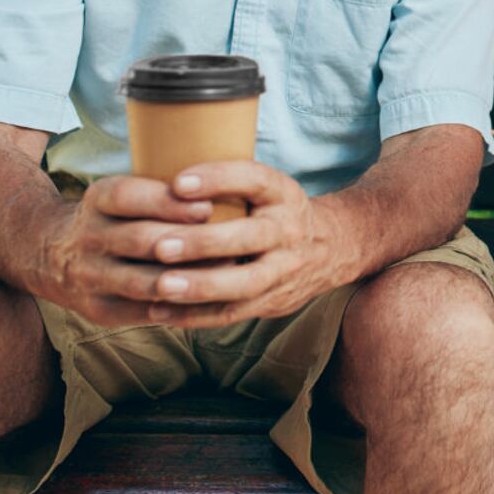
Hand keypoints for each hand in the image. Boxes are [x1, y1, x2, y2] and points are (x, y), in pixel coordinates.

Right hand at [41, 174, 214, 326]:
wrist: (54, 254)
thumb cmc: (116, 215)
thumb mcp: (126, 189)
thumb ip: (165, 188)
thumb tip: (229, 183)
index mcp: (99, 199)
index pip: (130, 197)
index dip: (169, 203)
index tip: (208, 206)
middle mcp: (89, 237)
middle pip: (140, 240)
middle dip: (185, 242)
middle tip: (228, 242)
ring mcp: (89, 276)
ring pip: (141, 281)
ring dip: (184, 278)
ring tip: (225, 272)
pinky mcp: (97, 309)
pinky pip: (139, 312)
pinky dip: (174, 307)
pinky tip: (206, 300)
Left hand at [135, 161, 341, 328]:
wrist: (332, 247)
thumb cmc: (278, 211)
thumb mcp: (269, 188)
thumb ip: (230, 185)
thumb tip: (165, 178)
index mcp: (283, 193)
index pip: (255, 179)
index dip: (218, 179)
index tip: (178, 183)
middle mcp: (288, 229)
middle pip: (250, 236)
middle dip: (204, 242)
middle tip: (160, 245)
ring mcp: (284, 269)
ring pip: (245, 282)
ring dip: (201, 286)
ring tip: (161, 286)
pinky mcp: (274, 301)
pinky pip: (234, 312)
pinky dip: (196, 315)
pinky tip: (161, 311)